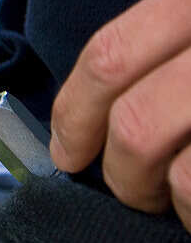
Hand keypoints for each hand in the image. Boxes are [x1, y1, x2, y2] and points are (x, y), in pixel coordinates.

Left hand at [49, 0, 190, 231]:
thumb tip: (97, 115)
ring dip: (171, 202)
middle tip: (135, 189)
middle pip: (134, 125)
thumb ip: (163, 40)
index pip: (108, 55)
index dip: (73, 113)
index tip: (65, 149)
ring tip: (184, 197)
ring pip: (176, 173)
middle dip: (121, 177)